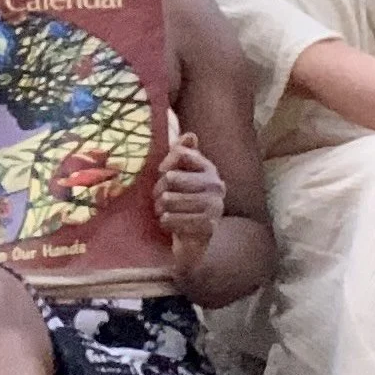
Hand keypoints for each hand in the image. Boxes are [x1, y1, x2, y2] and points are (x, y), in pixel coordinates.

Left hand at [154, 132, 225, 280]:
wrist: (193, 239)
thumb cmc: (181, 202)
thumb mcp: (178, 176)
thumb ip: (180, 153)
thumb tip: (189, 135)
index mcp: (208, 168)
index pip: (180, 152)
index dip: (165, 163)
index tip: (161, 173)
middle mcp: (216, 184)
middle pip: (171, 177)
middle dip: (158, 189)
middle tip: (159, 199)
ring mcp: (215, 206)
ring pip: (170, 199)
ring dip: (160, 208)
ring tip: (162, 211)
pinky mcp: (209, 226)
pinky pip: (175, 219)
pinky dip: (166, 222)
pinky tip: (168, 223)